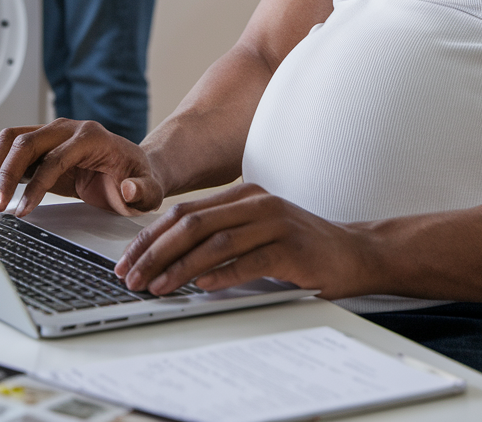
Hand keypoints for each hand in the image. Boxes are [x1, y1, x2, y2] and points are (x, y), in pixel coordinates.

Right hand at [0, 118, 164, 216]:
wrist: (135, 169)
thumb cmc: (140, 178)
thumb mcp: (150, 189)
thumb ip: (143, 191)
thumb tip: (129, 189)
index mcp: (92, 137)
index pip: (55, 157)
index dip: (37, 185)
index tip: (22, 210)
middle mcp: (68, 129)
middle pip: (26, 143)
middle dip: (6, 174)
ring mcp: (53, 135)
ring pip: (12, 141)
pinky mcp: (42, 148)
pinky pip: (11, 151)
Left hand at [114, 183, 375, 299]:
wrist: (354, 252)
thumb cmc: (301, 246)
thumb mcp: (256, 230)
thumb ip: (221, 233)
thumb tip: (168, 255)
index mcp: (243, 194)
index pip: (185, 212)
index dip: (151, 236)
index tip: (127, 260)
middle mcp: (256, 202)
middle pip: (193, 223)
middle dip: (156, 251)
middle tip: (132, 276)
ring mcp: (275, 222)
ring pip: (216, 241)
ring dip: (180, 267)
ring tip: (156, 286)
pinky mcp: (291, 247)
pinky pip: (249, 259)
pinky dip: (222, 274)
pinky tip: (201, 286)